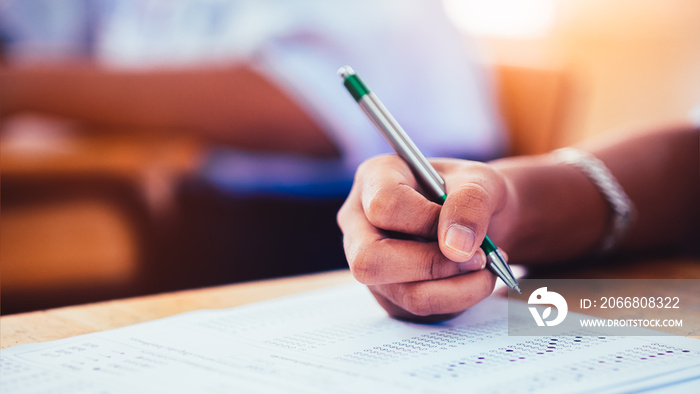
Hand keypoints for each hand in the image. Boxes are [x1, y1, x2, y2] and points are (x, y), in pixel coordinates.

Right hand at [337, 155, 517, 321]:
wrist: (477, 218)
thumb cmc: (470, 192)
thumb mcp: (481, 181)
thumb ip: (470, 203)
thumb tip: (456, 248)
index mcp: (374, 178)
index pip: (383, 206)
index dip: (426, 221)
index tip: (463, 228)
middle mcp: (360, 223)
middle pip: (369, 261)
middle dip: (432, 266)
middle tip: (479, 258)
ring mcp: (370, 262)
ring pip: (402, 293)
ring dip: (456, 288)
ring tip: (486, 268)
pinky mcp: (388, 293)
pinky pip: (420, 310)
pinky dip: (458, 299)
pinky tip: (473, 278)